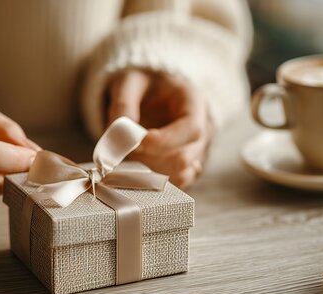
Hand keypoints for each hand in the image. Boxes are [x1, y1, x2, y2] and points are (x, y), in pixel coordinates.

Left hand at [106, 69, 211, 187]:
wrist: (149, 92)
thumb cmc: (142, 85)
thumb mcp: (129, 82)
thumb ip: (123, 103)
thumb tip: (120, 132)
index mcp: (194, 102)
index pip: (191, 129)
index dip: (164, 140)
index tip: (138, 142)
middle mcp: (202, 129)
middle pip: (188, 157)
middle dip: (154, 158)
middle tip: (129, 149)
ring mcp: (196, 151)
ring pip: (182, 175)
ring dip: (153, 172)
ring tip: (133, 157)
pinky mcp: (185, 167)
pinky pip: (176, 183)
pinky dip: (156, 182)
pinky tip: (137, 169)